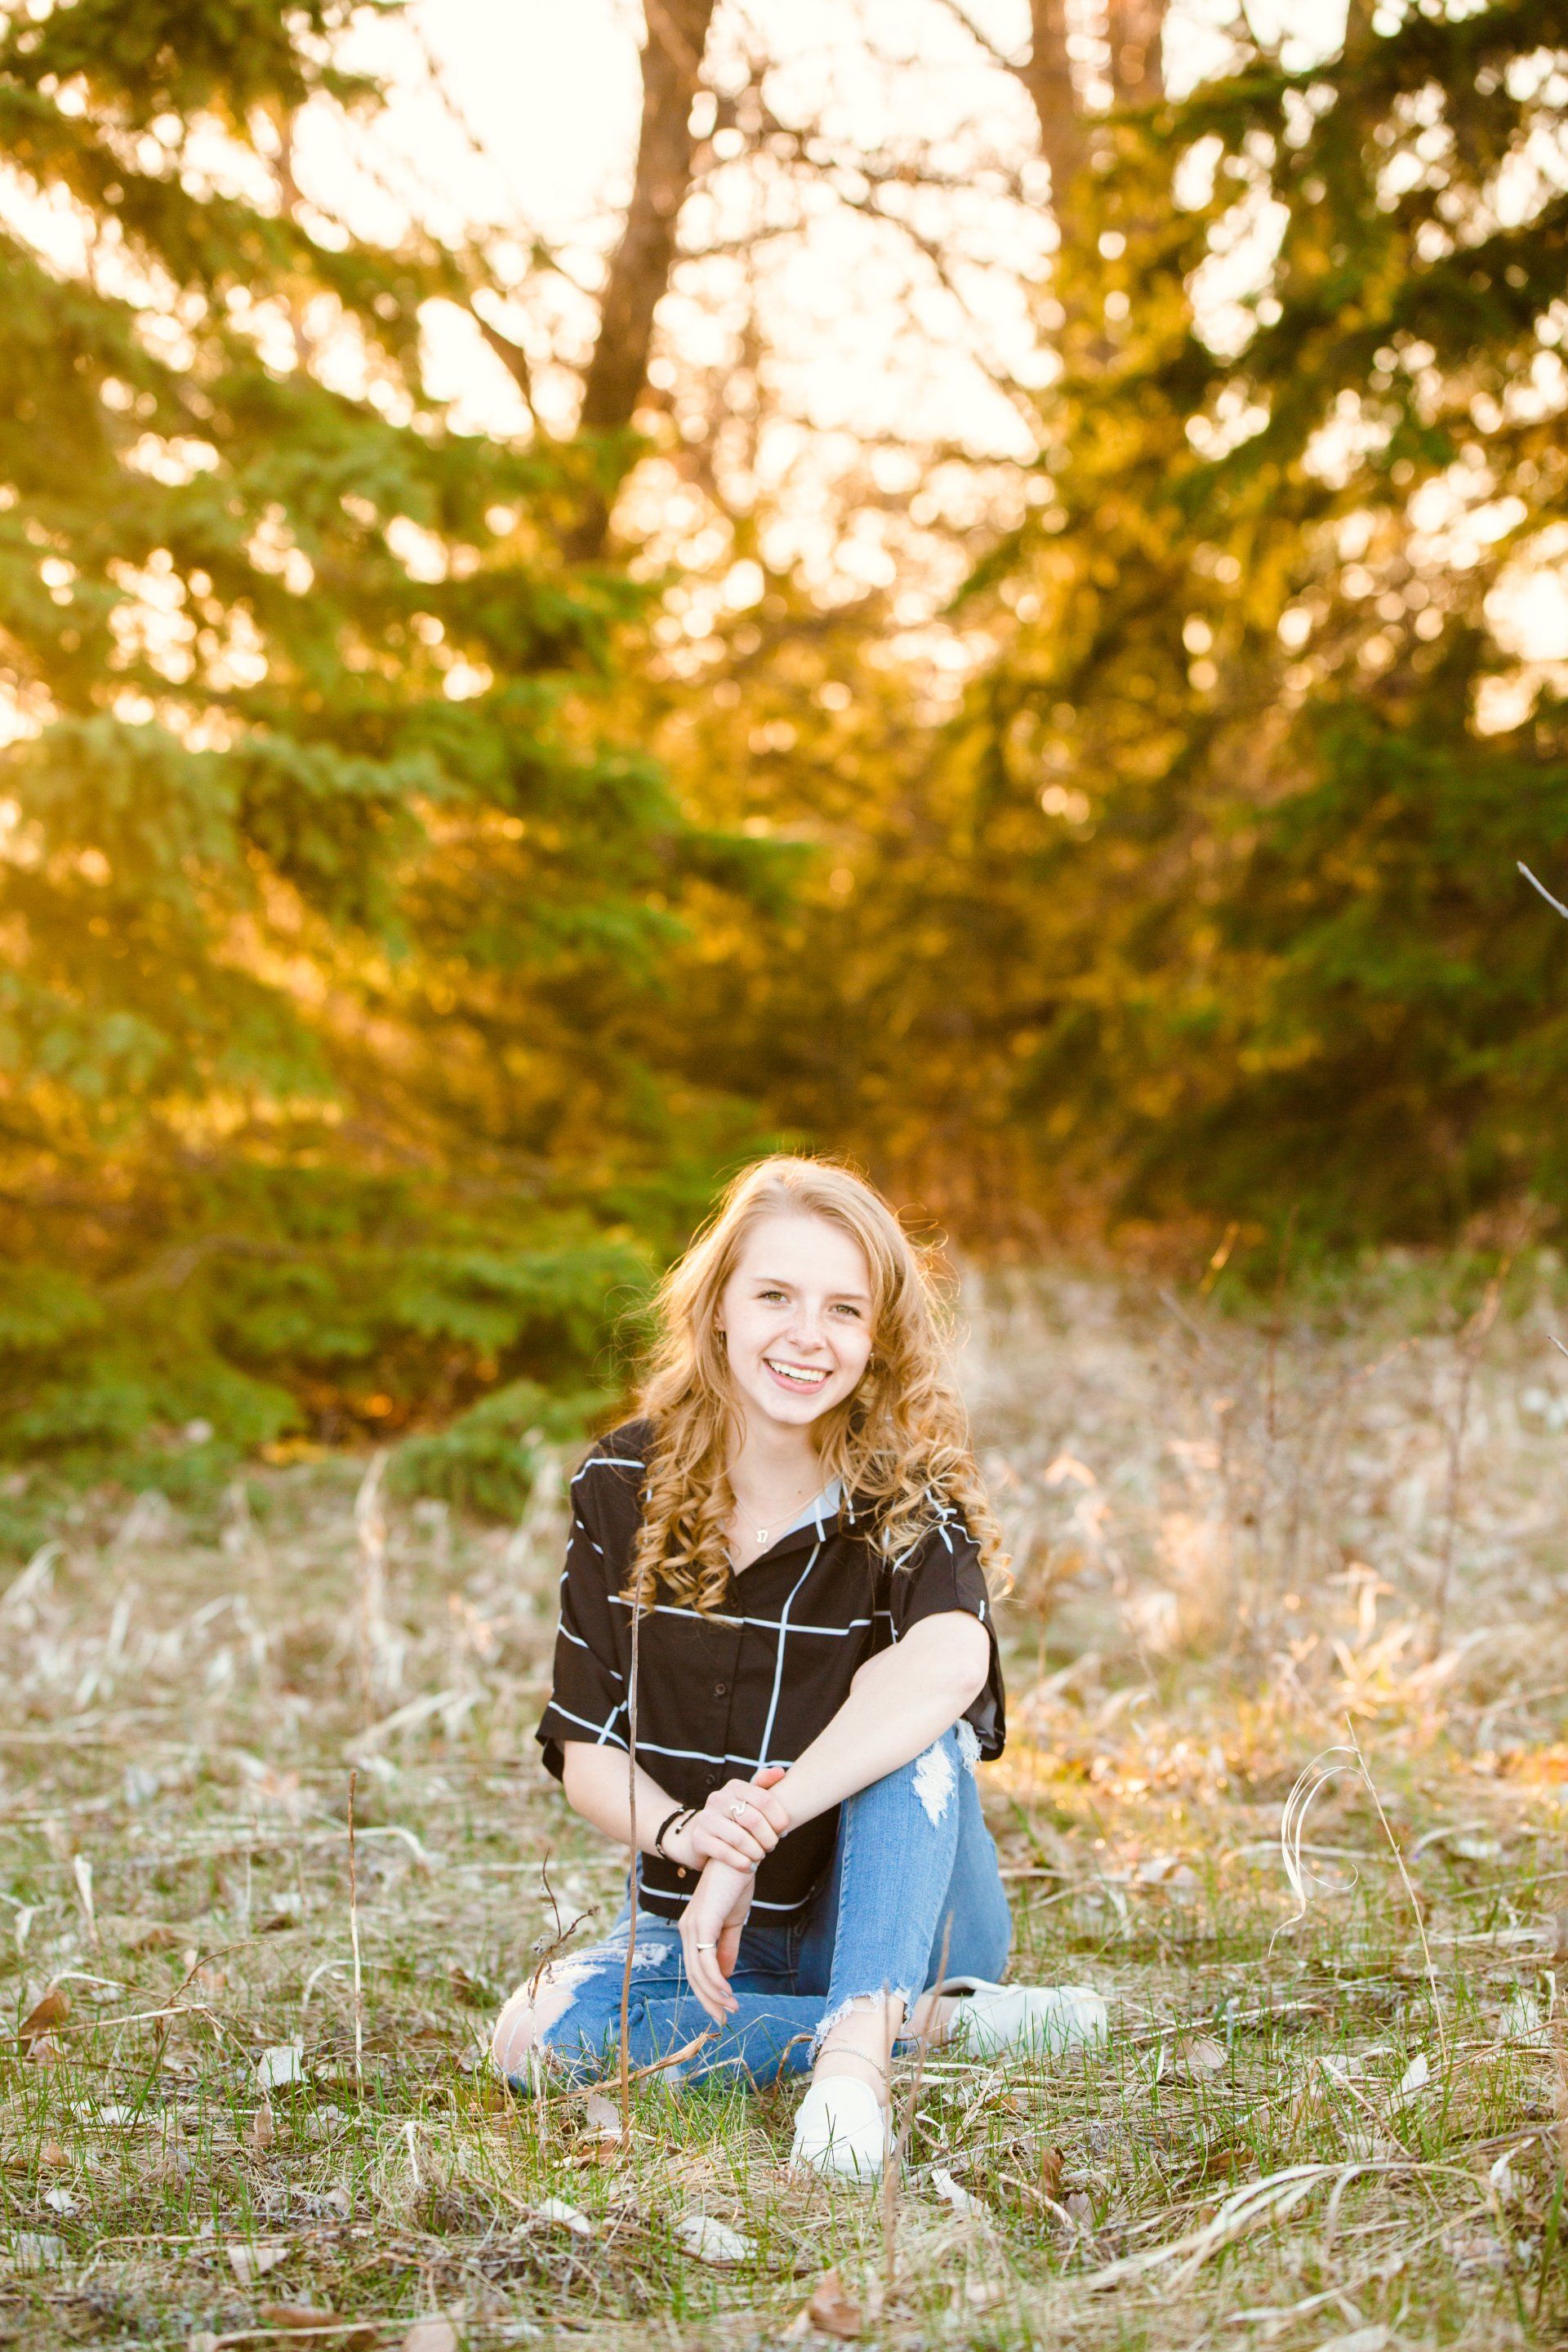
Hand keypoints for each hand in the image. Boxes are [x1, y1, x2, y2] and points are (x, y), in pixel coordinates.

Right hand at [668, 1767, 789, 1873]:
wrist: (700, 1837)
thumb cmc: (733, 1818)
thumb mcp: (746, 1799)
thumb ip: (763, 1785)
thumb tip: (780, 1771)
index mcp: (734, 1787)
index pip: (764, 1799)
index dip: (779, 1818)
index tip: (784, 1831)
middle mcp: (718, 1799)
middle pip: (753, 1820)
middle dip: (768, 1838)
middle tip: (772, 1846)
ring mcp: (706, 1818)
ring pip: (740, 1838)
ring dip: (756, 1852)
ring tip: (761, 1856)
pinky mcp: (699, 1839)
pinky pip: (725, 1853)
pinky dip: (742, 1863)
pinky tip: (750, 1866)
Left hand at [679, 1859, 753, 2024]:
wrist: (741, 1856)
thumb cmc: (736, 1884)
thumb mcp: (733, 1920)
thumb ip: (727, 1946)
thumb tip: (725, 1975)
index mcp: (694, 1928)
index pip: (695, 1968)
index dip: (707, 1991)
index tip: (722, 2010)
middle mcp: (688, 1929)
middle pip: (693, 1975)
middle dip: (708, 2000)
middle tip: (723, 2020)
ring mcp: (693, 1926)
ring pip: (698, 1972)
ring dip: (714, 1995)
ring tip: (730, 2009)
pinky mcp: (702, 1923)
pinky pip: (706, 1960)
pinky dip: (716, 1980)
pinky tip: (727, 1992)